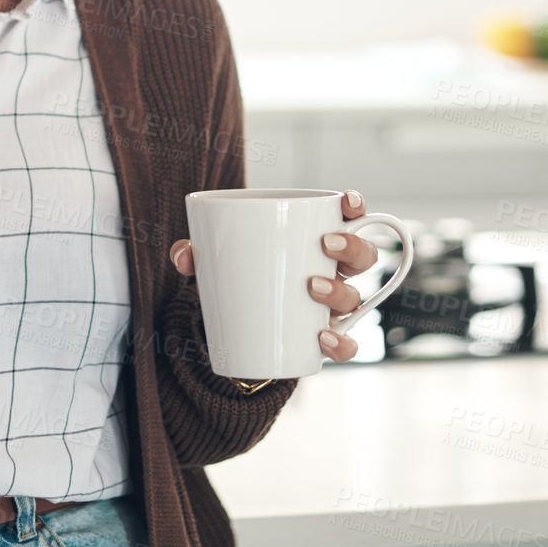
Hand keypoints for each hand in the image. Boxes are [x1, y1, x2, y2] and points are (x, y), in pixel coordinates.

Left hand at [170, 189, 378, 363]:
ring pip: (356, 297)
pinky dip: (341, 344)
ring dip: (339, 290)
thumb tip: (183, 255)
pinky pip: (345, 346)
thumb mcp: (214, 260)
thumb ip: (196, 251)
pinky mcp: (321, 339)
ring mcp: (330, 307)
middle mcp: (331, 272)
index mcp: (312, 241)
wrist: (233, 328)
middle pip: (364, 257)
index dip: (355, 207)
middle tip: (325, 245)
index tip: (346, 201)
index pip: (348, 218)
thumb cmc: (236, 277)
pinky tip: (322, 338)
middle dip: (353, 247)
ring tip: (310, 286)